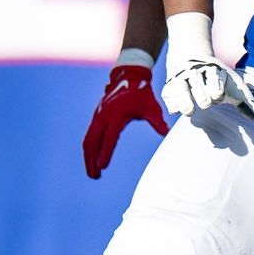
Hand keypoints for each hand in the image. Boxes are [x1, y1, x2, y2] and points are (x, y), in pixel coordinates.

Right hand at [82, 63, 168, 178]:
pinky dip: (89, 149)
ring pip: (88, 140)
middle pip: (93, 141)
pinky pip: (89, 136)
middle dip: (92, 160)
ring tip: (92, 174)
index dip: (105, 152)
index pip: (110, 137)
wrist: (128, 78)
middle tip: (95, 176)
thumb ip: (157, 121)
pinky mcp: (96, 118)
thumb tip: (165, 132)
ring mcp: (98, 117)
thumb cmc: (142, 94)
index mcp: (117, 114)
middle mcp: (104, 116)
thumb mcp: (152, 107)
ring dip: (88, 157)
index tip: (102, 167)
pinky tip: (91, 161)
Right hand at [162, 57, 253, 120]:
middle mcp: (195, 72)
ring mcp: (181, 79)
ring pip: (180, 88)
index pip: (214, 80)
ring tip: (189, 112)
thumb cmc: (217, 78)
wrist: (190, 57)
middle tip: (206, 104)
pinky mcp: (169, 86)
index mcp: (213, 70)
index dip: (217, 90)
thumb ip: (246, 102)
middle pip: (197, 82)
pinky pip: (168, 94)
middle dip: (201, 95)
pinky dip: (171, 102)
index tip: (219, 96)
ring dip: (185, 100)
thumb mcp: (233, 85)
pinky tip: (176, 110)